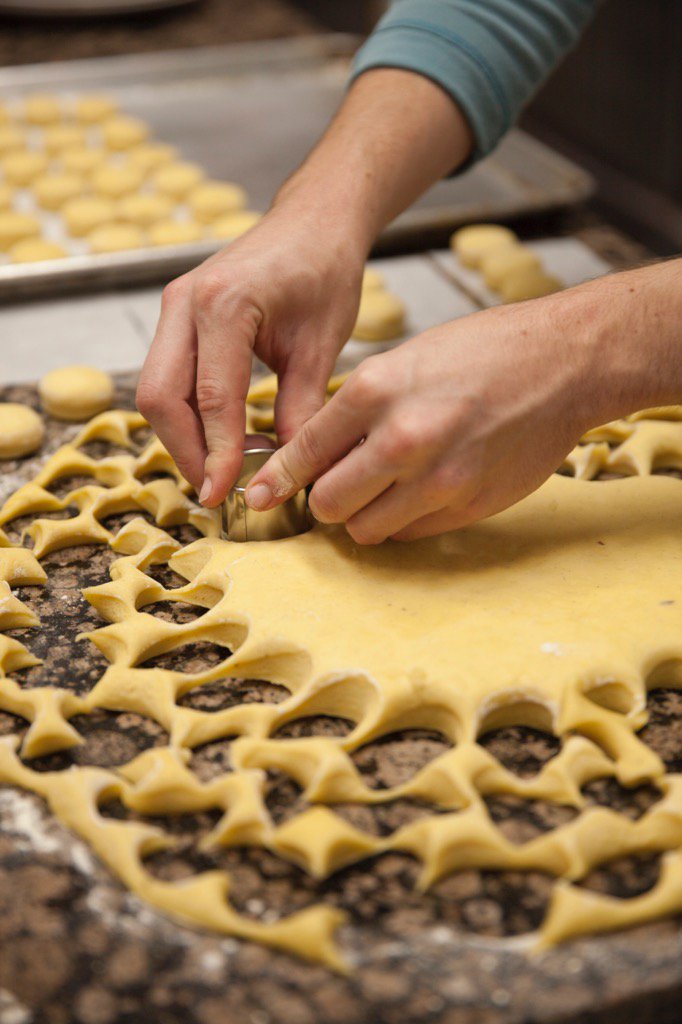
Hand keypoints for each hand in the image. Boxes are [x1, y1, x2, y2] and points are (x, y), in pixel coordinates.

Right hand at [136, 199, 364, 506]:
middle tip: (216, 492)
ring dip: (180, 437)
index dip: (216, 453)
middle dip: (186, 451)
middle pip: (159, 396)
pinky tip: (217, 440)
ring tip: (219, 472)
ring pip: (154, 390)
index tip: (224, 496)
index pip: (211, 397)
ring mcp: (174, 307)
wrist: (313, 221)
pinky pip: (165, 377)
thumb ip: (302, 409)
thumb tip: (289, 472)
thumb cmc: (324, 269)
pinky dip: (184, 415)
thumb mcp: (322, 345)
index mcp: (225, 303)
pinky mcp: (176, 318)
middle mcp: (185, 303)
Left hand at [244, 292, 597, 542]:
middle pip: (328, 503)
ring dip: (363, 516)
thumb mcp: (404, 361)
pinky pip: (409, 534)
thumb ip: (356, 410)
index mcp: (375, 390)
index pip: (304, 453)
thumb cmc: (482, 353)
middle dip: (325, 499)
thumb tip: (315, 457)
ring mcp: (438, 479)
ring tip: (383, 488)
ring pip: (365, 530)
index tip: (261, 495)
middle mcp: (401, 439)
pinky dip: (402, 520)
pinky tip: (420, 490)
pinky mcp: (467, 506)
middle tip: (339, 484)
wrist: (560, 364)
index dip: (276, 479)